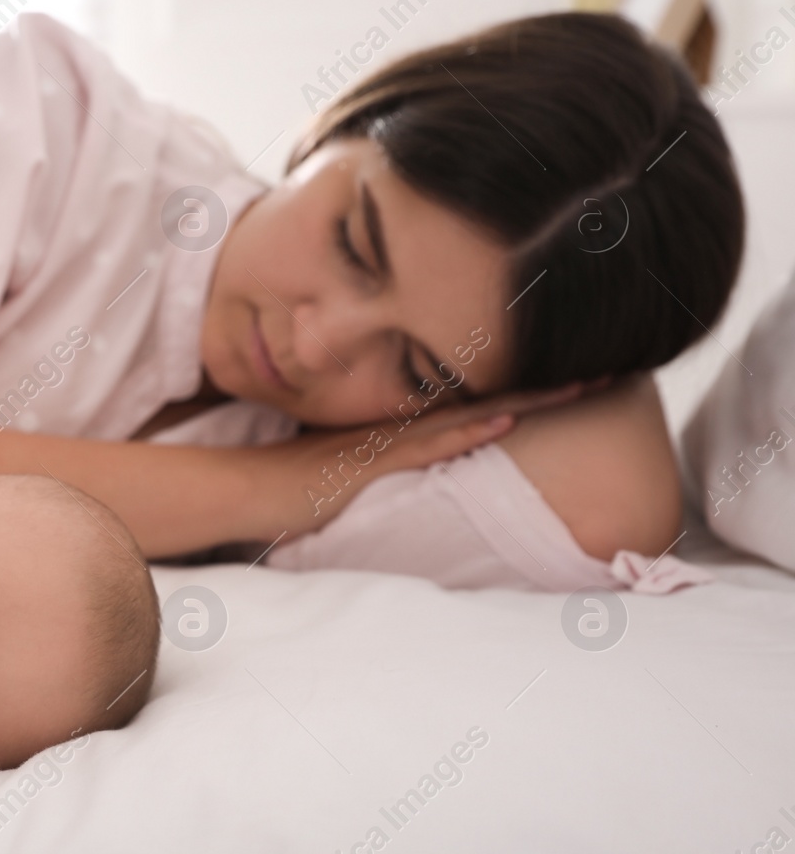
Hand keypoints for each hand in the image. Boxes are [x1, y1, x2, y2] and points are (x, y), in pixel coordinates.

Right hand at [273, 380, 599, 532]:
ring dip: (527, 397)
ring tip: (582, 381)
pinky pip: (430, 442)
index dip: (527, 384)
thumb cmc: (286, 488)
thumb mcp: (347, 473)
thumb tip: (422, 471)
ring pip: (470, 411)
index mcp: (401, 427)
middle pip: (486, 395)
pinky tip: (505, 415)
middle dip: (547, 381)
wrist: (243, 489)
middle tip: (609, 363)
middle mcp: (401, 425)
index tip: (576, 370)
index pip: (474, 400)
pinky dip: (470, 428)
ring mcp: (388, 440)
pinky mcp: (372, 461)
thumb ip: (382, 468)